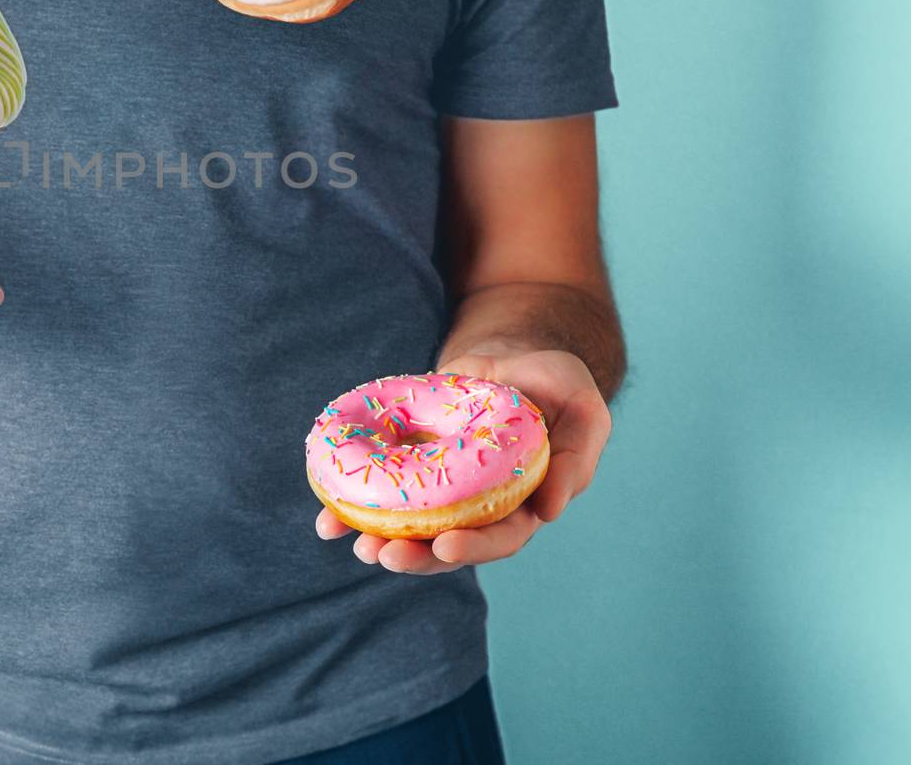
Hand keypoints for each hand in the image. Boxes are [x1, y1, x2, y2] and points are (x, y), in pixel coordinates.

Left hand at [315, 350, 611, 572]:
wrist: (510, 355)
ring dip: (383, 540)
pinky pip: (384, 494)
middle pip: (449, 544)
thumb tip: (550, 510)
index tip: (444, 547)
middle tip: (383, 555)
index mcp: (525, 503)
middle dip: (416, 555)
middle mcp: (482, 506)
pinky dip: (354, 508)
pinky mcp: (413, 467)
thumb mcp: (582, 409)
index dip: (474, 547)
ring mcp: (444, 490)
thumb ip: (576, 457)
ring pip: (413, 528)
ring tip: (355, 544)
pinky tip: (327, 521)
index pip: (500, 536)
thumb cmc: (555, 382)